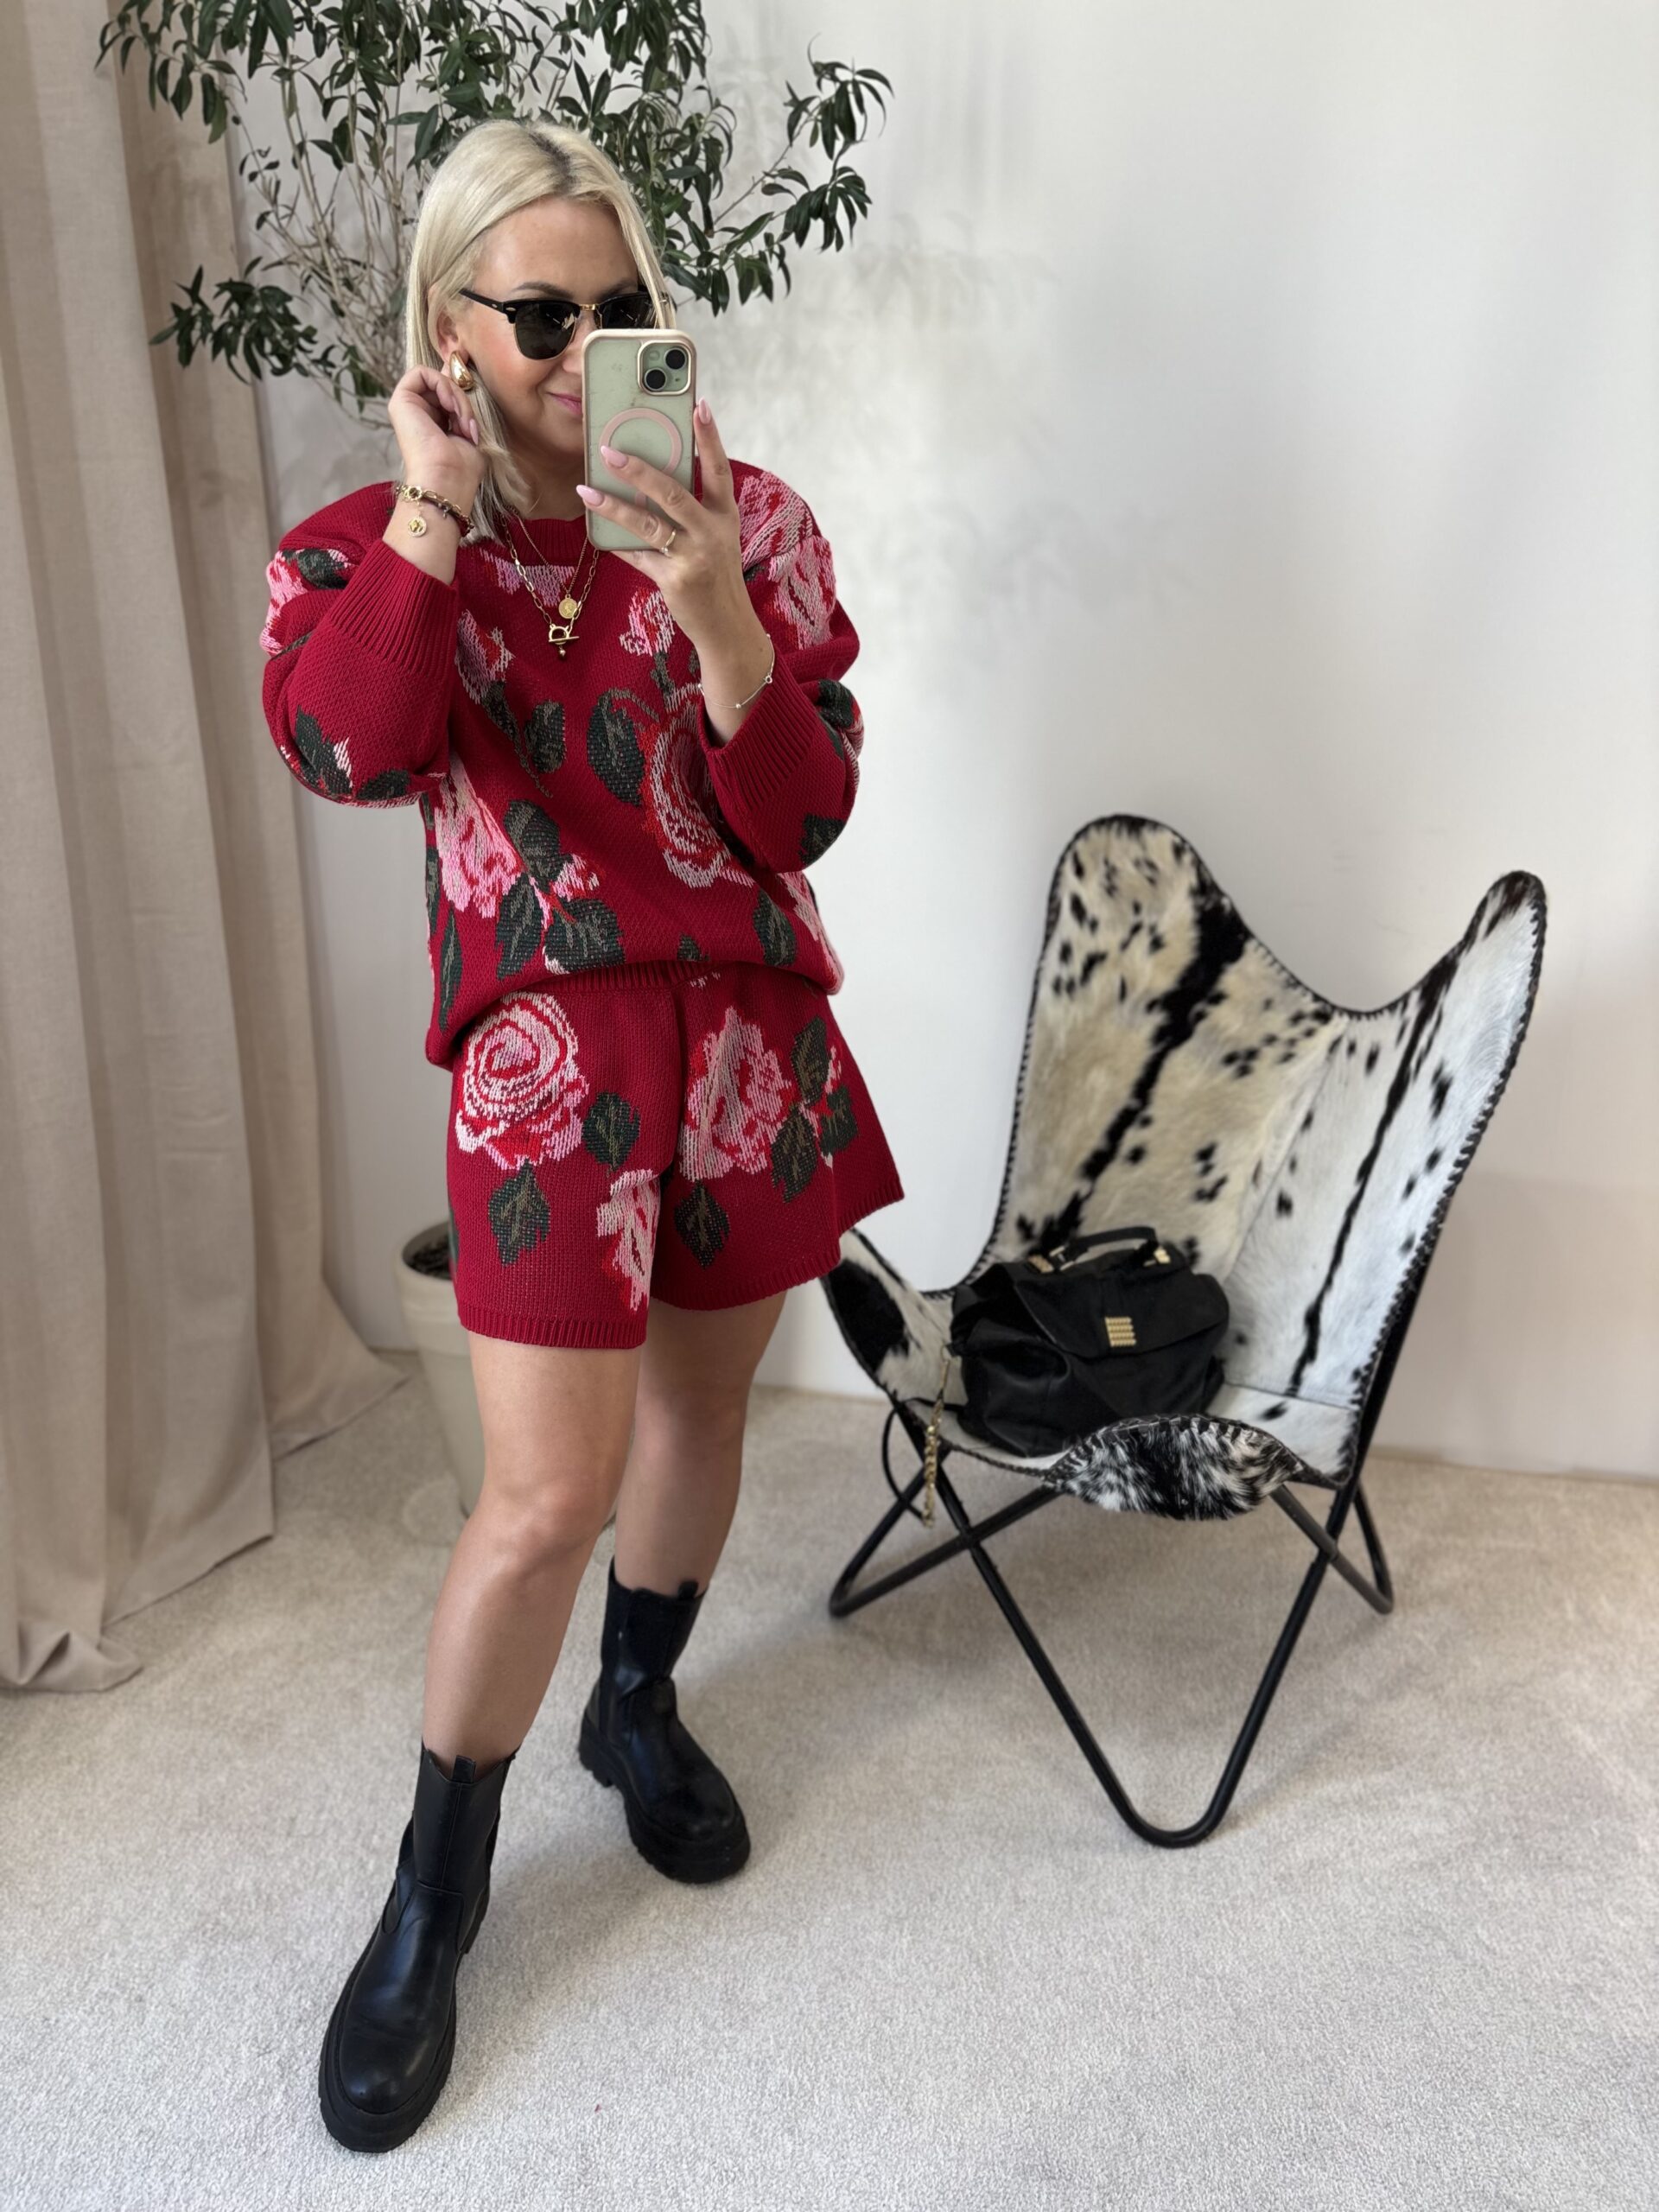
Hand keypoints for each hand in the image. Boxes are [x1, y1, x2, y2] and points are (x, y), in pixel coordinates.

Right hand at [387, 362, 485, 510]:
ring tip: (463, 423)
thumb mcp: (469, 428)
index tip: (470, 369)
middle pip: (445, 384)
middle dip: (463, 400)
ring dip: (457, 397)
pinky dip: (442, 385)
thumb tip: (457, 365)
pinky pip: (422, 373)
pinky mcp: (399, 400)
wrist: (446, 480)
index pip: (446, 390)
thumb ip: (462, 401)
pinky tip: (449, 407)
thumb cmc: (462, 467)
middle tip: (470, 426)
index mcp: (433, 422)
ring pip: (437, 379)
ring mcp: (407, 407)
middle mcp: (418, 413)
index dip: (459, 379)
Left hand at [578, 398, 750, 650]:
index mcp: (723, 515)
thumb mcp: (713, 538)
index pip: (718, 469)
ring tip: (587, 491)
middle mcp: (712, 533)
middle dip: (639, 470)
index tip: (700, 404)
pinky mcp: (675, 580)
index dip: (710, 437)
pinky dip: (617, 543)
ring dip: (614, 506)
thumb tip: (645, 482)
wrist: (727, 626)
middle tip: (610, 450)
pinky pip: (638, 556)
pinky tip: (596, 530)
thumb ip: (689, 511)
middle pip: (673, 493)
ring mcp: (694, 557)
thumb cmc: (715, 575)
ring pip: (648, 524)